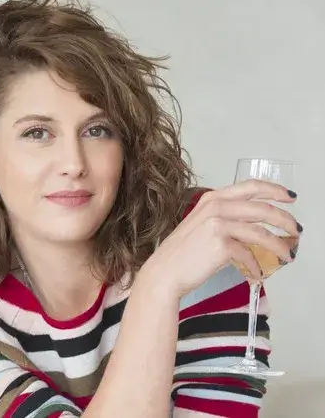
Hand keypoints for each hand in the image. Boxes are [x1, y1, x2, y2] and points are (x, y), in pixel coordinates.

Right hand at [139, 179, 300, 297]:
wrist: (165, 272)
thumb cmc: (181, 253)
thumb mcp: (200, 225)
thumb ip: (225, 219)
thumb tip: (256, 227)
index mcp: (211, 199)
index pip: (250, 187)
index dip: (274, 190)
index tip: (290, 197)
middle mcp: (215, 207)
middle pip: (262, 209)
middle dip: (285, 220)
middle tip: (296, 230)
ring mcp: (218, 224)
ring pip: (261, 232)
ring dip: (279, 246)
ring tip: (288, 256)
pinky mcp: (221, 244)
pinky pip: (249, 254)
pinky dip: (256, 266)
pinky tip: (257, 273)